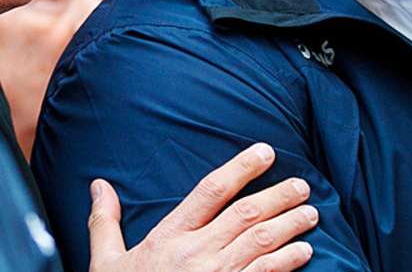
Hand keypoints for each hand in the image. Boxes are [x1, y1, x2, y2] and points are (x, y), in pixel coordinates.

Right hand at [87, 143, 316, 270]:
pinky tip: (304, 252)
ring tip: (311, 214)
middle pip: (247, 213)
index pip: (211, 191)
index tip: (267, 152)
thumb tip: (99, 186)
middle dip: (280, 196)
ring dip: (290, 225)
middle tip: (303, 186)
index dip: (242, 167)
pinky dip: (288, 262)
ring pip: (262, 241)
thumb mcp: (106, 263)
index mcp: (169, 238)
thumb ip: (105, 223)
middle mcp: (196, 254)